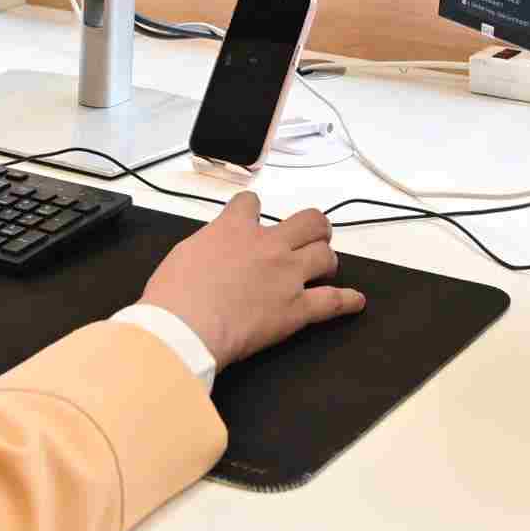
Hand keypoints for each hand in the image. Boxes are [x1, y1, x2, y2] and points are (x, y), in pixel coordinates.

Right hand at [139, 193, 365, 369]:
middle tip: (312, 235)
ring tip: (324, 267)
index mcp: (234, 229)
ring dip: (327, 260)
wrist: (184, 326)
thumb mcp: (183, 254)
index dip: (252, 210)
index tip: (253, 217)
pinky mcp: (296, 308)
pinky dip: (347, 301)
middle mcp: (267, 245)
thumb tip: (211, 252)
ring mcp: (286, 275)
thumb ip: (206, 246)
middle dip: (315, 227)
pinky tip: (356, 301)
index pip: (251, 204)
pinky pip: (333, 301)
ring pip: (325, 255)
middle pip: (308, 221)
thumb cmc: (174, 296)